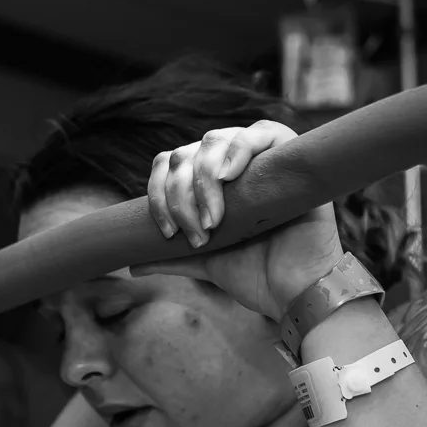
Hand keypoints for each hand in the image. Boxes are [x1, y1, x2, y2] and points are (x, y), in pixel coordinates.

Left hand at [129, 120, 342, 321]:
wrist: (294, 294)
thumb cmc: (255, 274)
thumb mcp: (204, 261)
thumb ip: (171, 256)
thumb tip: (132, 263)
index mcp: (214, 184)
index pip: (171, 163)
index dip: (158, 192)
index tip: (166, 232)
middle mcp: (236, 166)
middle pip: (189, 152)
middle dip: (182, 194)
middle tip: (195, 233)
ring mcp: (264, 159)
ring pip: (217, 139)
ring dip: (205, 180)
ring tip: (214, 219)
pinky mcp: (294, 158)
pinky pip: (265, 131)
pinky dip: (240, 148)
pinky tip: (229, 176)